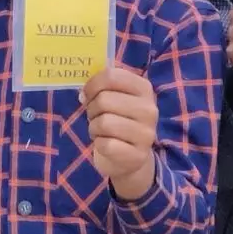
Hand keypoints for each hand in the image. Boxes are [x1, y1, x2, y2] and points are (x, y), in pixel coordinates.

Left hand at [82, 67, 158, 199]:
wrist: (130, 157)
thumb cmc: (118, 120)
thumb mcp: (115, 98)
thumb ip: (101, 88)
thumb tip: (83, 94)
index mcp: (144, 88)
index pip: (111, 76)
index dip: (92, 84)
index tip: (88, 94)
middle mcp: (149, 109)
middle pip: (104, 100)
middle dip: (92, 109)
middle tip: (96, 116)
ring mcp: (146, 134)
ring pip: (104, 123)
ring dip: (94, 127)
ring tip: (101, 131)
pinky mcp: (137, 155)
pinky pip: (106, 144)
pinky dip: (99, 144)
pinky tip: (106, 144)